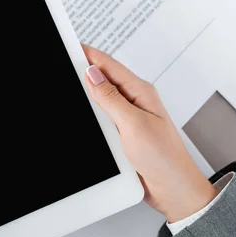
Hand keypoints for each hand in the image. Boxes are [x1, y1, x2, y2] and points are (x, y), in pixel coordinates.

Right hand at [82, 44, 216, 222]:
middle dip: (83, 69)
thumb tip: (92, 74)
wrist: (173, 190)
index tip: (68, 46)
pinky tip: (80, 110)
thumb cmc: (164, 158)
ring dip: (85, 91)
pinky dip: (89, 111)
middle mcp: (134, 101)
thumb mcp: (134, 125)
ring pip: (100, 97)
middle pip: (103, 78)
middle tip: (62, 60)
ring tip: (67, 80)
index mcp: (140, 92)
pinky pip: (101, 116)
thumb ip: (111, 99)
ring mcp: (127, 117)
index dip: (87, 54)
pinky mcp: (122, 132)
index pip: (108, 65)